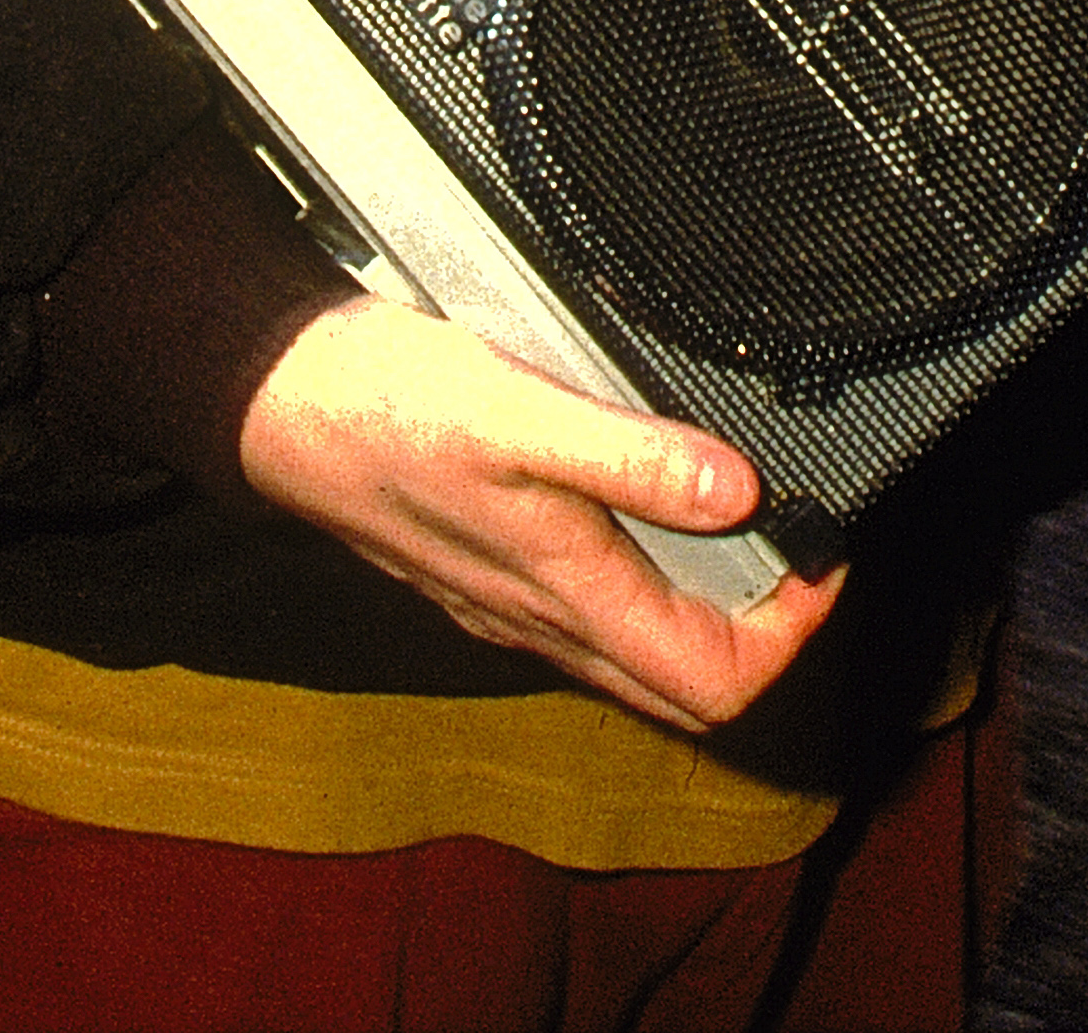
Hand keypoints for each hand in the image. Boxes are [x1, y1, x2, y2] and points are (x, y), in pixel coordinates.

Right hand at [235, 295, 839, 727]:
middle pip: (680, 687)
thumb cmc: (380, 405)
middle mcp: (540, 618)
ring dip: (698, 610)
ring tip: (737, 524)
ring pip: (630, 654)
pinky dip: (636, 581)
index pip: (712, 684)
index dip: (790, 636)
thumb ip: (630, 453)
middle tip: (795, 553)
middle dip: (759, 636)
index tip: (819, 559)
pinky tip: (634, 508)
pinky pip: (582, 614)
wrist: (268, 400)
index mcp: (565, 591)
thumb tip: (739, 489)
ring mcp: (507, 601)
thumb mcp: (518, 411)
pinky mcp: (481, 568)